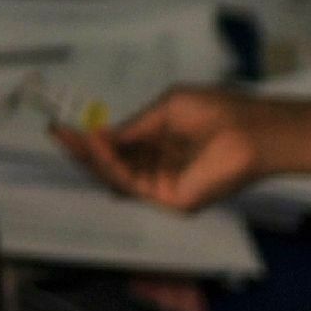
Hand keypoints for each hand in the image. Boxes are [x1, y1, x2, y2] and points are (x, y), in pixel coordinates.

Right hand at [56, 84, 280, 210]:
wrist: (251, 130)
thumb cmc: (217, 111)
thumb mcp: (166, 109)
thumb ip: (133, 127)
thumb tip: (99, 134)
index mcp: (163, 147)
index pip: (120, 148)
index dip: (92, 139)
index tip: (65, 127)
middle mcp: (160, 169)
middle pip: (113, 166)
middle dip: (84, 151)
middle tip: (58, 134)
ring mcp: (164, 187)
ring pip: (117, 177)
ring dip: (92, 158)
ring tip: (74, 137)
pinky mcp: (171, 201)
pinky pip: (132, 184)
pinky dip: (110, 165)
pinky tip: (97, 145)